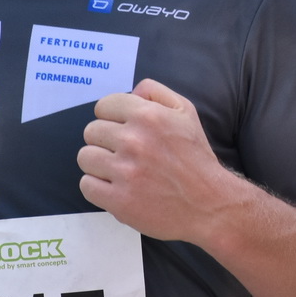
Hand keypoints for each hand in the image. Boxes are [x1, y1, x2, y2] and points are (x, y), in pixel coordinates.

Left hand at [78, 79, 245, 246]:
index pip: (103, 106)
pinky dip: (98, 187)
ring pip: (85, 157)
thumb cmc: (196, 158)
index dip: (112, 118)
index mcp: (148, 115)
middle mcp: (134, 140)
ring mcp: (124, 172)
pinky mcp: (118, 200)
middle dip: (105, 141)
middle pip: (91, 131)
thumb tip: (131, 92)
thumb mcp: (185, 112)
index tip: (123, 130)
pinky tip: (116, 187)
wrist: (209, 204)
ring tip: (120, 171)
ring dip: (99, 164)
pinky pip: (86, 185)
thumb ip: (156, 92)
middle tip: (125, 153)